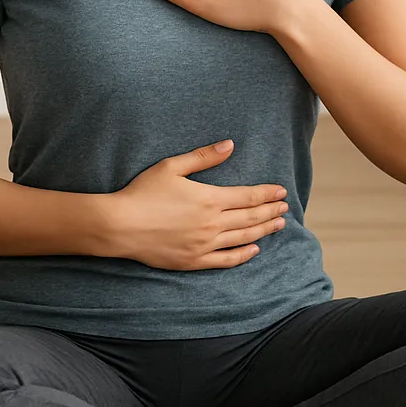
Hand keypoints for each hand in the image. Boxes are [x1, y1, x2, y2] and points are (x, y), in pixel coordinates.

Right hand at [105, 140, 292, 270]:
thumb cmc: (143, 192)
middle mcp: (212, 223)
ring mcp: (204, 244)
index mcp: (209, 198)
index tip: (282, 191)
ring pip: (244, 238)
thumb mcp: (172, 167)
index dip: (268, 193)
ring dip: (264, 231)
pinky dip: (243, 255)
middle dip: (271, 211)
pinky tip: (254, 250)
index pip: (249, 196)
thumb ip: (203, 157)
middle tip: (285, 208)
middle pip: (251, 217)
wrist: (119, 225)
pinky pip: (226, 260)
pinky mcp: (194, 261)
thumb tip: (230, 145)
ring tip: (278, 225)